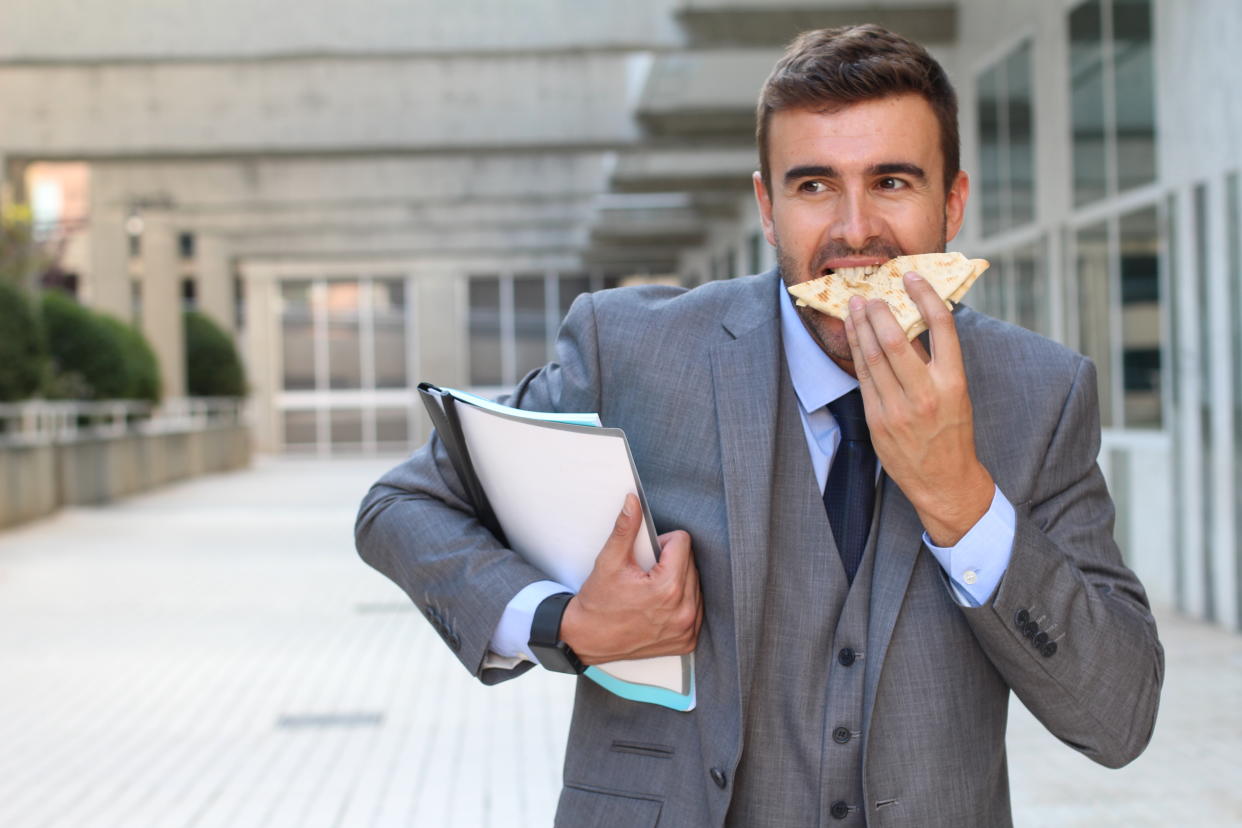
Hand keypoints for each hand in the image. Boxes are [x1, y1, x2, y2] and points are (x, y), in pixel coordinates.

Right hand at [559, 494, 702, 664]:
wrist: (588, 639)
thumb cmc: (598, 602)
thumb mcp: (609, 562)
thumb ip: (625, 529)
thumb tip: (633, 501)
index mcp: (667, 588)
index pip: (683, 542)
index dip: (662, 543)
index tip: (646, 556)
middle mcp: (683, 610)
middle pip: (691, 562)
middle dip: (670, 561)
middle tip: (645, 574)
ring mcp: (687, 628)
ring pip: (696, 584)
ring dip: (678, 580)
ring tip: (652, 590)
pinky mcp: (687, 640)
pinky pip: (696, 607)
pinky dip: (682, 602)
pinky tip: (661, 605)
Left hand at [842, 271, 993, 545]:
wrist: (944, 481)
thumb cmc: (952, 431)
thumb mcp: (956, 393)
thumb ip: (935, 360)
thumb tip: (913, 318)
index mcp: (953, 383)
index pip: (941, 327)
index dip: (925, 295)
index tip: (913, 275)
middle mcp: (926, 395)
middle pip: (896, 340)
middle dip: (878, 311)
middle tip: (869, 292)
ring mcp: (898, 410)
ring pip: (872, 358)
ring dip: (861, 327)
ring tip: (855, 307)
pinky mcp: (877, 422)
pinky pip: (863, 379)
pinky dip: (857, 353)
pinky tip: (854, 337)